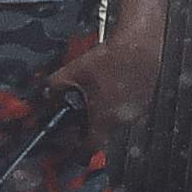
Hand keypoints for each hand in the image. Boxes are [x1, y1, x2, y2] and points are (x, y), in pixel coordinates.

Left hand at [55, 17, 166, 140]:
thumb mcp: (74, 71)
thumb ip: (54, 85)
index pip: (90, 148)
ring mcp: (138, 110)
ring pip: (116, 119)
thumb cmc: (112, 58)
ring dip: (105, 111)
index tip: (70, 144)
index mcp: (105, 119)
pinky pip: (129, 107)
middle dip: (89, 123)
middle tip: (80, 109)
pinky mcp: (146, 99)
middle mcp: (124, 120)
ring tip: (97, 92)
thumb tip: (44, 92)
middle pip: (103, 132)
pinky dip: (118, 101)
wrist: (140, 43)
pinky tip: (112, 84)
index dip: (77, 148)